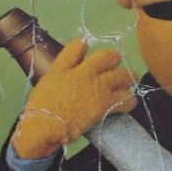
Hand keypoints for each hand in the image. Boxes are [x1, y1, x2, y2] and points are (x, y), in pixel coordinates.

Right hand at [10, 37, 136, 159]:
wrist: (45, 126)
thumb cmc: (40, 110)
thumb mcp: (45, 85)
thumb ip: (57, 76)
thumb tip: (64, 76)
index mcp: (64, 68)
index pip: (76, 47)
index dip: (83, 45)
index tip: (86, 46)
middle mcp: (83, 73)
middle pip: (106, 57)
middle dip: (114, 58)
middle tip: (117, 62)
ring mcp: (97, 87)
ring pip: (122, 75)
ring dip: (128, 77)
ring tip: (131, 80)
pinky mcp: (105, 104)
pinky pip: (126, 98)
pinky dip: (129, 100)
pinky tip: (129, 102)